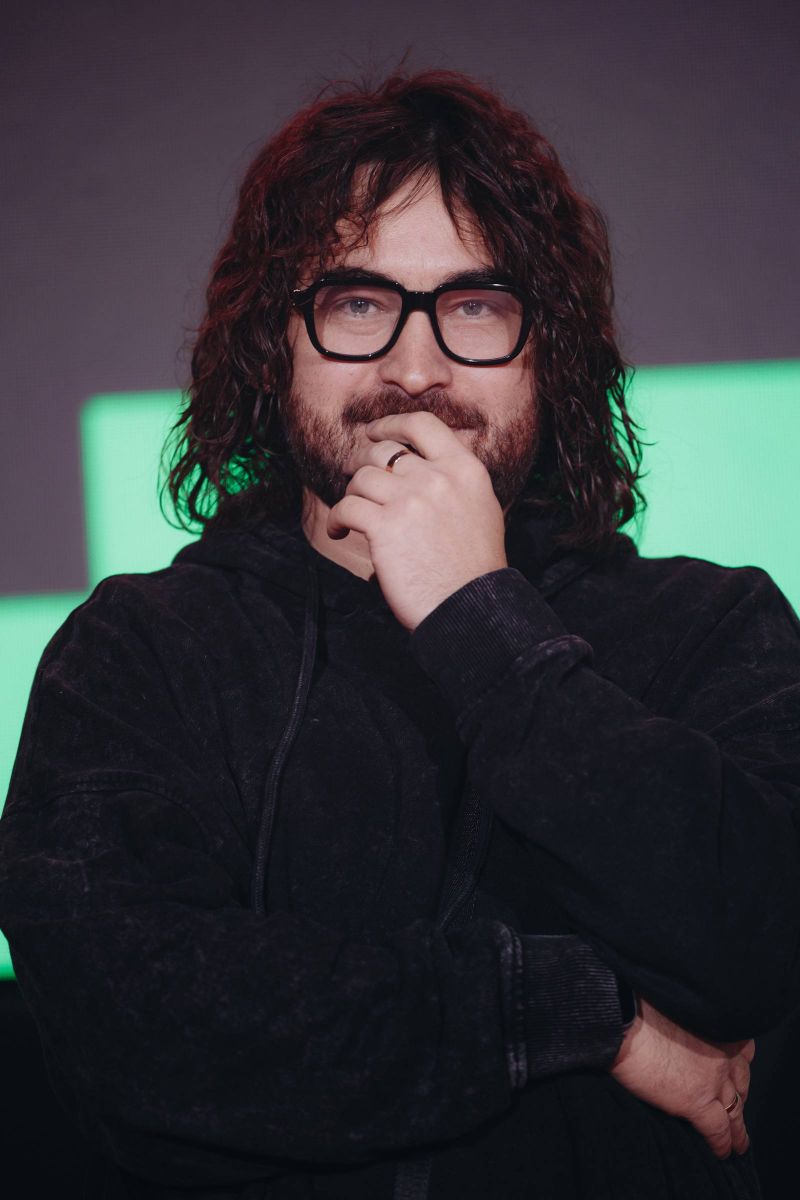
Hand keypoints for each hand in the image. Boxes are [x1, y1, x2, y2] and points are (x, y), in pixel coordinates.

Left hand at [328, 411, 507, 629]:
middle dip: (363, 461)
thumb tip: (423, 468)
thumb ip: (455, 482)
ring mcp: (410, 499)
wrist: (470, 606)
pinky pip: (346, 506)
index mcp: (465, 470)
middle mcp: (437, 477)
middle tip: (354, 477)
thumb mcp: (481, 508)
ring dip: (352, 494)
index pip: (422, 425)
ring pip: (362, 477)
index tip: (375, 432)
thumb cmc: (474, 568)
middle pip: (385, 451)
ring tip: (351, 515)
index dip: (392, 423)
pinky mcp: (385, 525)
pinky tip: (339, 530)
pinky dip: (336, 519)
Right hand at [611, 997, 753, 1158]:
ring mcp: (713, 1080)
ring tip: (738, 1143)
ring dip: (738, 1129)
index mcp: (717, 1027)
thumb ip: (688, 1024)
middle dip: (740, 1098)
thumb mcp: (674, 1006)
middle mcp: (723, 1054)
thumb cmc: (638, 1005)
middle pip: (741, 1083)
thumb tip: (680, 1034)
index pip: (742, 1051)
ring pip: (735, 1110)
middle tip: (737, 1110)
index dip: (739, 1066)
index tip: (735, 1074)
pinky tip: (722, 1152)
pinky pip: (719, 1130)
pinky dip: (722, 1144)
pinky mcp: (698, 1102)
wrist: (624, 1020)